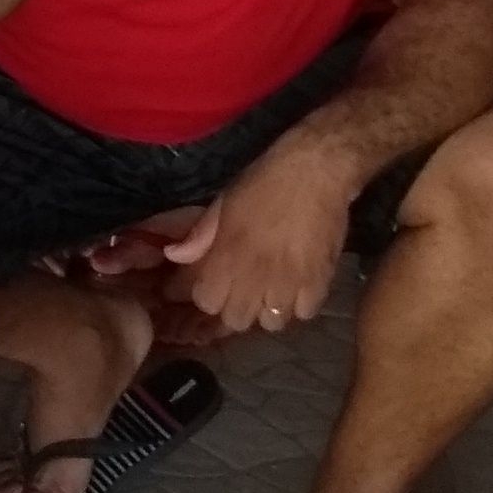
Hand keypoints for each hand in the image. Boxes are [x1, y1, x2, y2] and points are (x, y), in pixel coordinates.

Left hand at [164, 130, 360, 335]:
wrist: (317, 169)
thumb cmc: (266, 182)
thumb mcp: (225, 202)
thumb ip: (200, 235)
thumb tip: (173, 255)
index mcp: (228, 254)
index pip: (206, 301)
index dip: (207, 296)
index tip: (214, 284)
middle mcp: (255, 275)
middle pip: (237, 320)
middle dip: (235, 308)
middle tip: (243, 290)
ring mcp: (289, 282)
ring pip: (271, 323)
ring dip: (267, 310)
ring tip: (271, 290)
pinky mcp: (319, 282)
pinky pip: (304, 314)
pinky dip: (299, 305)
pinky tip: (297, 288)